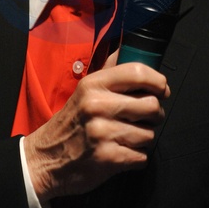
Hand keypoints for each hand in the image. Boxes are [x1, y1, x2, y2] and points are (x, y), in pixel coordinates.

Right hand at [23, 54, 169, 201]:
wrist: (46, 160)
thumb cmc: (71, 123)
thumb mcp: (84, 91)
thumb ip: (108, 72)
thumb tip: (124, 47)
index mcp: (93, 84)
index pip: (138, 72)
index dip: (158, 81)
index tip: (162, 89)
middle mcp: (97, 105)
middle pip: (152, 105)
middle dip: (155, 114)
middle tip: (144, 118)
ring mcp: (102, 132)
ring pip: (149, 134)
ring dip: (143, 138)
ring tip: (127, 136)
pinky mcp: (108, 158)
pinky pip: (142, 156)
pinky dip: (136, 157)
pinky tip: (121, 152)